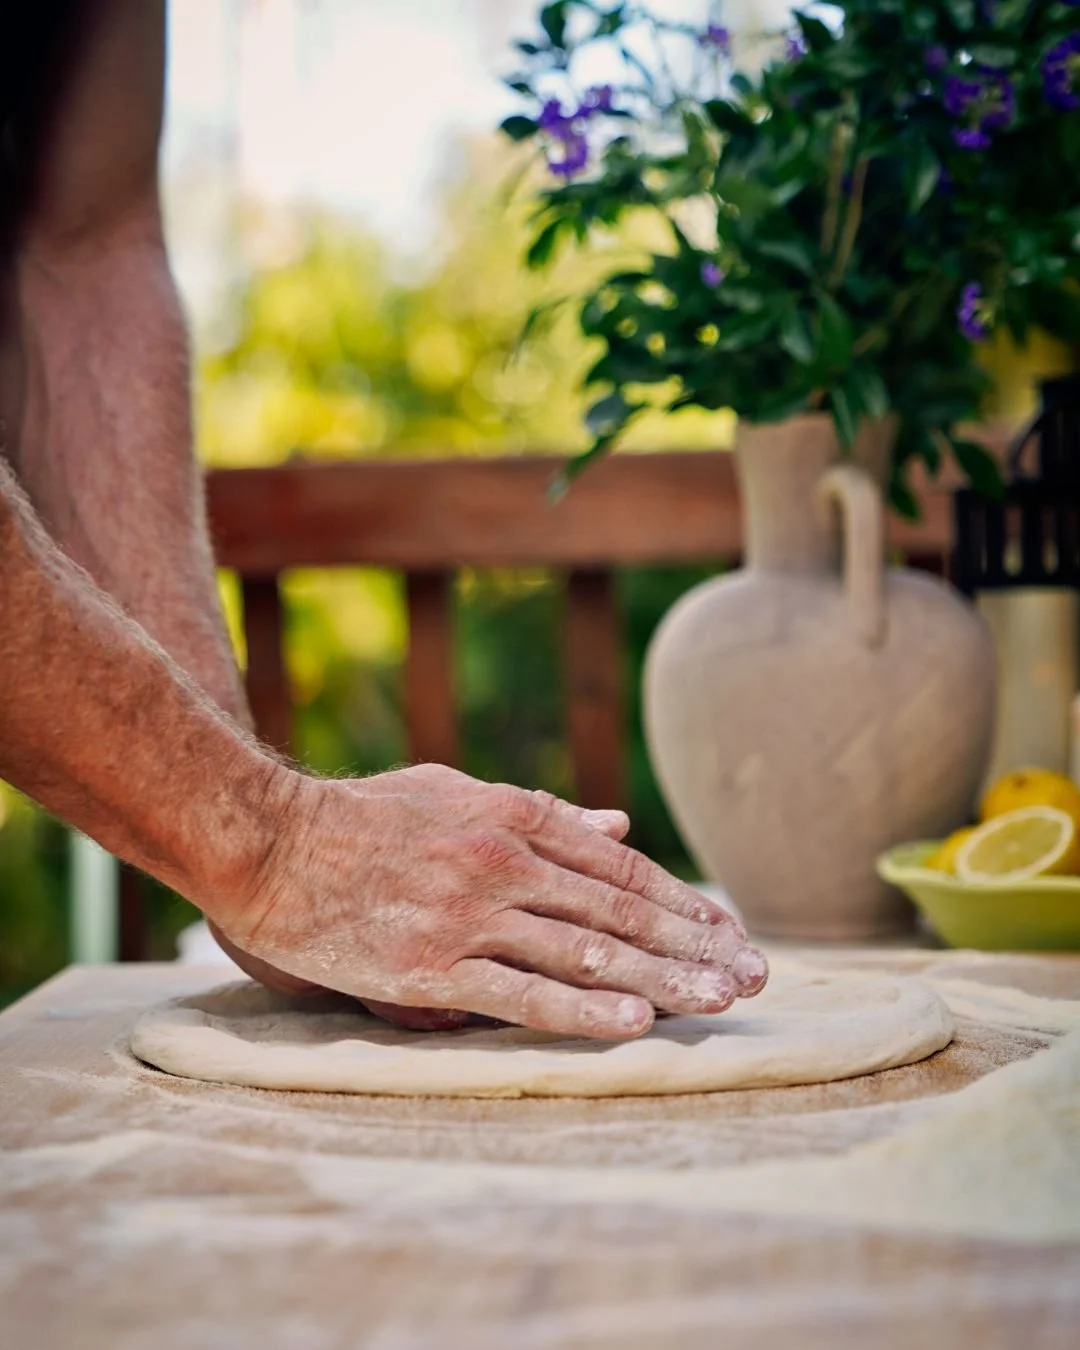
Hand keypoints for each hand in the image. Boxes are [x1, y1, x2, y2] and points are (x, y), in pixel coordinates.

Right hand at [212, 764, 767, 1039]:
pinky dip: (580, 1008)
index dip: (683, 902)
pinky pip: (518, 991)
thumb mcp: (458, 792)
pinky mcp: (428, 965)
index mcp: (512, 816)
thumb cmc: (364, 816)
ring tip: (717, 1003)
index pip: (620, 866)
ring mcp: (467, 914)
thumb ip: (540, 812)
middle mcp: (502, 862)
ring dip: (658, 979)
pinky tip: (632, 1023)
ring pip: (583, 951)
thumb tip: (616, 825)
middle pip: (618, 910)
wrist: (270, 841)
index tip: (732, 931)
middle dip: (694, 945)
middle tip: (755, 975)